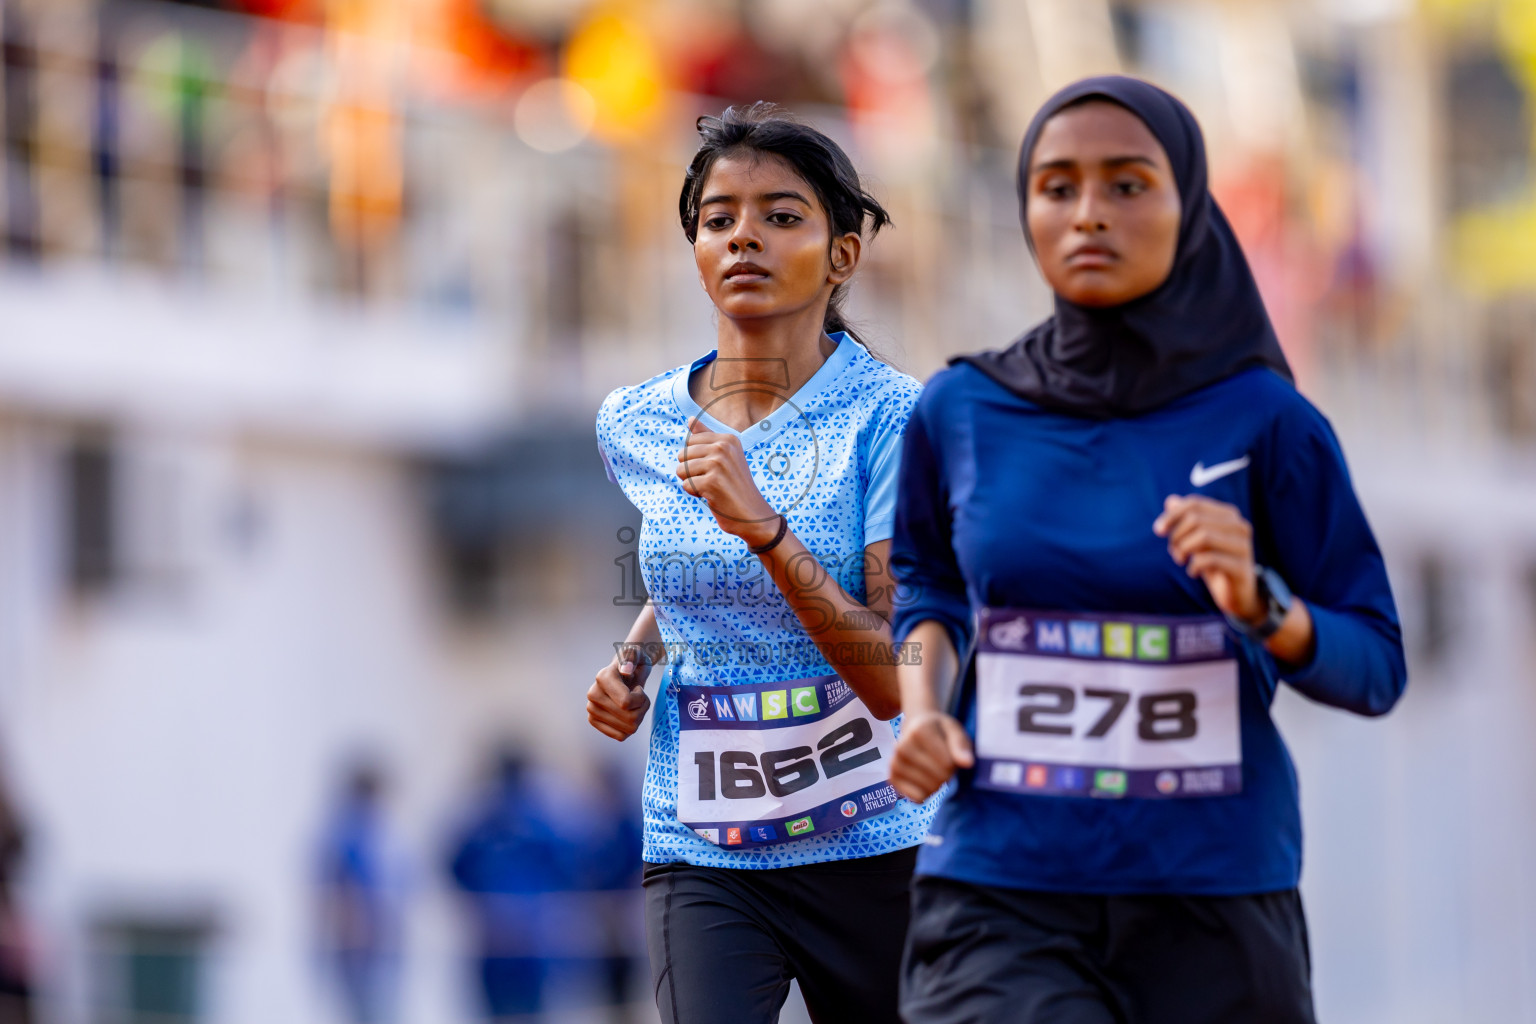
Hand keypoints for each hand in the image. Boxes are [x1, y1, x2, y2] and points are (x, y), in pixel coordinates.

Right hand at [586, 645, 652, 741]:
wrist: (626, 672)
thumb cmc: (634, 662)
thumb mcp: (637, 654)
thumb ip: (632, 658)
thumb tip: (626, 670)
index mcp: (602, 677)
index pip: (627, 703)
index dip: (641, 699)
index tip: (637, 687)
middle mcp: (593, 694)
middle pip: (630, 718)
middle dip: (642, 708)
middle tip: (638, 696)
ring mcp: (591, 709)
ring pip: (629, 729)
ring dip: (638, 717)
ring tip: (633, 703)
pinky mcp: (594, 721)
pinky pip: (621, 736)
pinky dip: (630, 728)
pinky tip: (627, 715)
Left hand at [676, 419, 778, 546]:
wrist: (752, 514)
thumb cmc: (736, 486)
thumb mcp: (725, 456)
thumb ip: (706, 436)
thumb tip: (689, 419)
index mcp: (727, 439)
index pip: (690, 441)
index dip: (696, 459)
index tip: (715, 468)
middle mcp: (723, 447)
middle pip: (682, 455)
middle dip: (691, 471)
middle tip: (713, 480)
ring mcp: (718, 464)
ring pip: (681, 470)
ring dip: (692, 483)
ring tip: (712, 487)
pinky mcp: (711, 482)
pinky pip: (685, 485)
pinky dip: (695, 494)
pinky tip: (712, 496)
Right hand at [889, 710, 972, 802]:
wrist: (915, 727)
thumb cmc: (938, 730)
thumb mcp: (953, 729)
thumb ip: (960, 744)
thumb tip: (967, 763)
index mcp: (919, 731)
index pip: (947, 764)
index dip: (955, 763)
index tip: (950, 753)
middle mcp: (902, 747)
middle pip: (939, 777)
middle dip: (948, 773)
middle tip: (943, 762)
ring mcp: (895, 763)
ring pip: (929, 790)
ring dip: (938, 784)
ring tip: (933, 768)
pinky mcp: (892, 778)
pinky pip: (917, 798)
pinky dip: (926, 794)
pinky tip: (925, 780)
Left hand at [1153, 495, 1263, 623]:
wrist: (1237, 594)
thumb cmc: (1214, 563)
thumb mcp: (1196, 540)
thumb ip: (1185, 520)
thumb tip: (1170, 500)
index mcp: (1228, 515)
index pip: (1195, 504)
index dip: (1172, 515)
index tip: (1158, 530)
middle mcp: (1239, 526)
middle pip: (1196, 518)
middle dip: (1177, 535)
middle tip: (1174, 551)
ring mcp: (1243, 546)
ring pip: (1203, 536)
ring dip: (1183, 549)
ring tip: (1180, 560)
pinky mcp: (1242, 567)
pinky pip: (1209, 559)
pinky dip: (1194, 565)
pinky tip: (1192, 572)